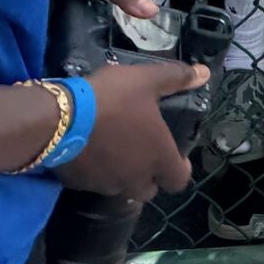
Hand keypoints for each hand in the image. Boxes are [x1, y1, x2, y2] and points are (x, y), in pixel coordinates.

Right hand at [54, 60, 209, 200]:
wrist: (59, 118)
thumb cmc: (112, 99)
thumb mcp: (147, 80)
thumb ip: (177, 78)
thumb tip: (204, 73)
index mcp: (157, 156)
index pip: (179, 180)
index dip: (181, 170)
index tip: (177, 156)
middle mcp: (135, 178)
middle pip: (149, 189)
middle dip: (150, 176)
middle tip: (144, 153)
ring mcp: (106, 184)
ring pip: (122, 188)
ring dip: (123, 175)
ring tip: (117, 150)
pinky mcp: (80, 185)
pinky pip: (95, 184)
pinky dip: (98, 173)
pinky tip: (92, 152)